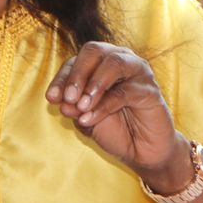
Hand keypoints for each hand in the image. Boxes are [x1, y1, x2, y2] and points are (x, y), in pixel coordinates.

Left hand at [46, 43, 187, 187]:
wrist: (140, 152)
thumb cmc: (114, 129)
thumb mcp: (85, 118)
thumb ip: (73, 107)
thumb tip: (61, 100)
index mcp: (102, 63)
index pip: (77, 59)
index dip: (63, 77)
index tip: (51, 98)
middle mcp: (121, 60)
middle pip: (95, 50)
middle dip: (77, 74)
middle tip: (68, 99)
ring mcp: (138, 73)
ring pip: (113, 63)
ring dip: (93, 85)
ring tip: (81, 107)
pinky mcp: (150, 90)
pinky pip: (124, 92)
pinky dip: (103, 106)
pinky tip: (90, 119)